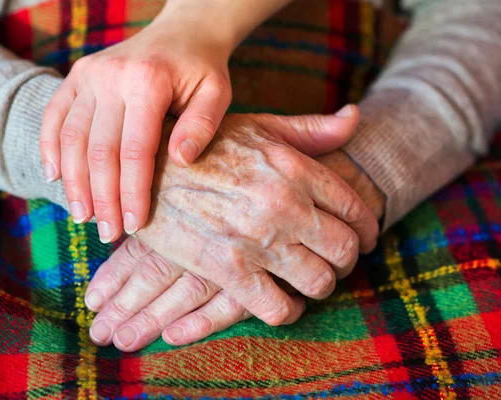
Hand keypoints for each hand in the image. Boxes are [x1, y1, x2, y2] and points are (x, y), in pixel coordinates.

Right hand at [39, 7, 232, 241]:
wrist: (181, 31)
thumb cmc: (202, 68)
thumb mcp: (216, 93)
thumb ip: (202, 126)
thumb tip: (180, 162)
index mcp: (147, 82)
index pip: (135, 151)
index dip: (133, 193)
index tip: (136, 225)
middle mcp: (111, 77)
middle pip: (99, 150)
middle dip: (102, 198)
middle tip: (107, 232)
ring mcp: (89, 75)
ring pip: (70, 138)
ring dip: (74, 182)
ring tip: (82, 217)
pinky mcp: (77, 75)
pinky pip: (54, 116)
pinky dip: (49, 148)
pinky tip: (54, 178)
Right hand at [85, 109, 379, 348]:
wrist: (144, 167)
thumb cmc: (205, 146)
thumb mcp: (258, 127)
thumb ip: (310, 128)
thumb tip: (355, 117)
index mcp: (294, 167)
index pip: (355, 208)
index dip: (368, 229)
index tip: (363, 238)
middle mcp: (283, 204)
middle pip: (345, 250)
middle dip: (347, 260)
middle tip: (335, 261)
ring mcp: (257, 239)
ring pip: (319, 282)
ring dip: (320, 286)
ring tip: (308, 280)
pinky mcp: (228, 269)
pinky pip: (279, 308)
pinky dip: (288, 310)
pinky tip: (282, 301)